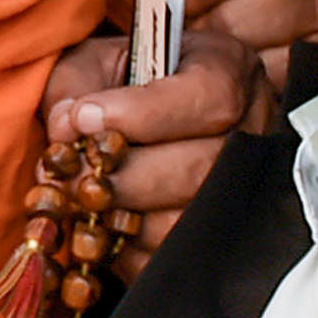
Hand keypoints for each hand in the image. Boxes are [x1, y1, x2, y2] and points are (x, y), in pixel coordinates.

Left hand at [38, 25, 269, 282]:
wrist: (147, 108)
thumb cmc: (122, 80)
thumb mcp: (98, 60)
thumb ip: (77, 84)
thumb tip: (67, 128)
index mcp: (228, 71)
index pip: (207, 98)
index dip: (143, 114)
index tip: (84, 118)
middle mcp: (250, 131)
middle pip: (201, 169)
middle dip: (124, 179)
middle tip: (70, 179)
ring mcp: (244, 189)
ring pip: (193, 221)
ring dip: (125, 220)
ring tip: (80, 205)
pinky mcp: (218, 236)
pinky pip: (176, 257)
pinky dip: (130, 253)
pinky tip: (98, 232)